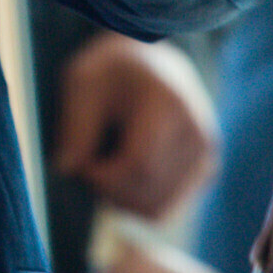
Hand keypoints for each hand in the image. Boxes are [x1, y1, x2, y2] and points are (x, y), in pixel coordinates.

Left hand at [48, 31, 216, 220]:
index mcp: (170, 104)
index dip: (101, 176)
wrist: (154, 62)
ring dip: (120, 200)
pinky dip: (136, 202)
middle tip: (87, 164)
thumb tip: (66, 169)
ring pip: (156, 209)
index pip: (139, 165)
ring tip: (105, 167)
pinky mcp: (205, 172)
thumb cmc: (113, 70)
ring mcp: (206, 156)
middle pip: (146, 192)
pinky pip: (164, 210)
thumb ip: (75, 123)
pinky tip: (123, 176)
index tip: (79, 163)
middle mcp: (198, 134)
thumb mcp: (83, 81)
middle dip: (106, 189)